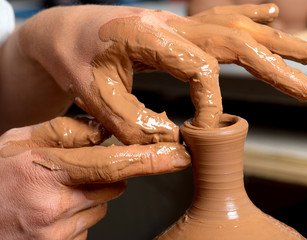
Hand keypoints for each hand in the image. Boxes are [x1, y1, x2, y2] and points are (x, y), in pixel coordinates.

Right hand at [0, 117, 189, 238]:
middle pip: (114, 186)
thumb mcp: (23, 140)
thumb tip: (107, 129)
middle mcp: (53, 205)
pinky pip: (87, 228)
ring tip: (55, 192)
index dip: (149, 159)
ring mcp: (56, 234)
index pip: (113, 163)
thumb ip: (68, 131)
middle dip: (107, 177)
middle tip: (75, 172)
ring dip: (89, 197)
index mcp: (47, 170)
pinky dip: (77, 217)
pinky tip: (50, 212)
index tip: (177, 156)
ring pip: (101, 207)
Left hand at [11, 4, 306, 141]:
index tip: (203, 129)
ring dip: (273, 41)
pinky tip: (270, 15)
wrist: (61, 31)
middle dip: (274, 65)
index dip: (210, 101)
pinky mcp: (176, 27)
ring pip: (234, 26)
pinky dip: (248, 16)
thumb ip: (132, 121)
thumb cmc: (72, 58)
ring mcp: (175, 22)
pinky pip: (219, 16)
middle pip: (232, 40)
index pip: (199, 68)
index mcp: (147, 36)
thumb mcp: (92, 94)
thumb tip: (173, 139)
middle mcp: (169, 23)